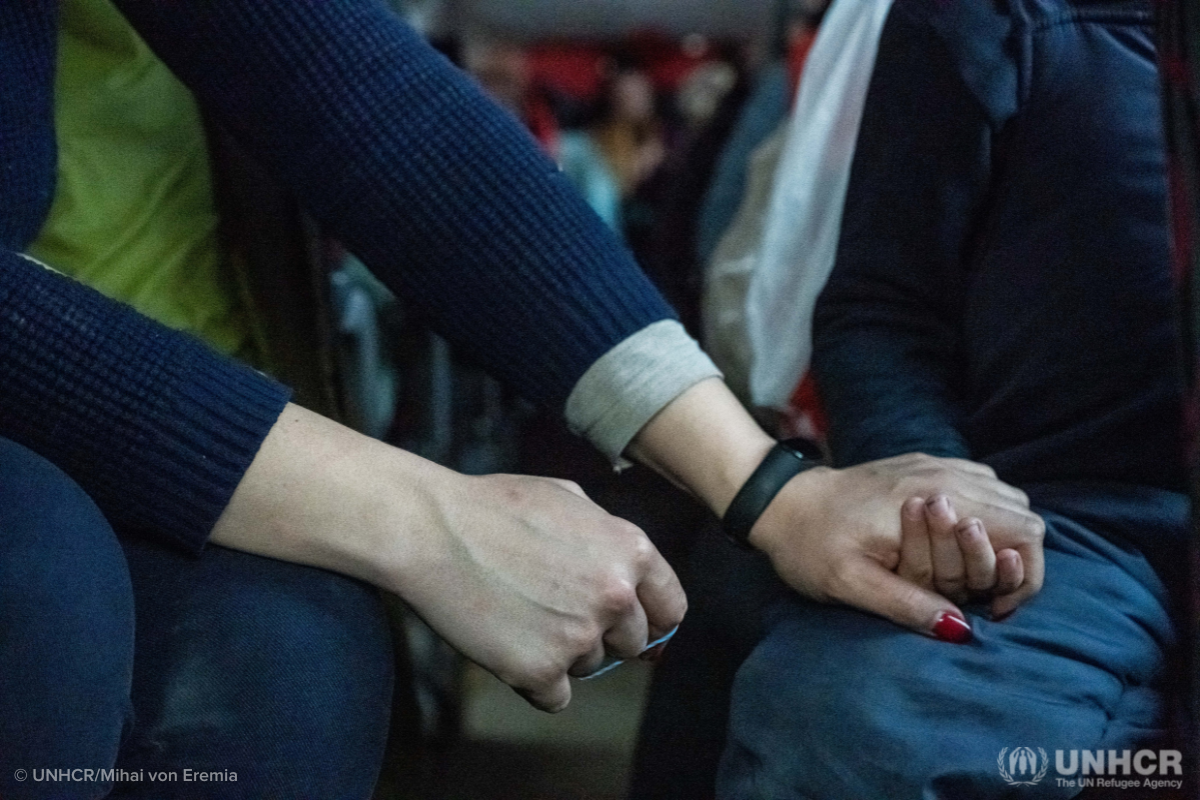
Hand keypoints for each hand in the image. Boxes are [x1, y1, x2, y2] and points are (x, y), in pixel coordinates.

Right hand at [399, 471, 685, 710]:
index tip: (633, 626)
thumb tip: (632, 576)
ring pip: (589, 668)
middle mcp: (615, 596)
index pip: (670, 608)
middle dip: (599, 633)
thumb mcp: (570, 499)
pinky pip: (553, 696)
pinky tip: (506, 643)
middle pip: (630, 643)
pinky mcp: (540, 670)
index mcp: (632, 551)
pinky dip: (532, 679)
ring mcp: (579, 637)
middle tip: (552, 609)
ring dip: (561, 652)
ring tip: (518, 612)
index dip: (651, 619)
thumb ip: (609, 538)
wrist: (433, 530)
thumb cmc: (496, 507)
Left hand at [748, 453, 1044, 638]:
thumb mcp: (849, 583)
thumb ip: (906, 604)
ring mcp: (935, 464)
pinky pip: (980, 485)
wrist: (779, 501)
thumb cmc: (810, 544)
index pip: (1023, 530)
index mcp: (933, 499)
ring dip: (1001, 538)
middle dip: (1015, 560)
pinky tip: (958, 542)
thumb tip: (960, 629)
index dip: (1022, 576)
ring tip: (970, 573)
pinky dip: (985, 516)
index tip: (993, 607)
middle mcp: (943, 474)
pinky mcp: (924, 465)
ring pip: (1006, 497)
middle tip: (982, 596)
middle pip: (1023, 513)